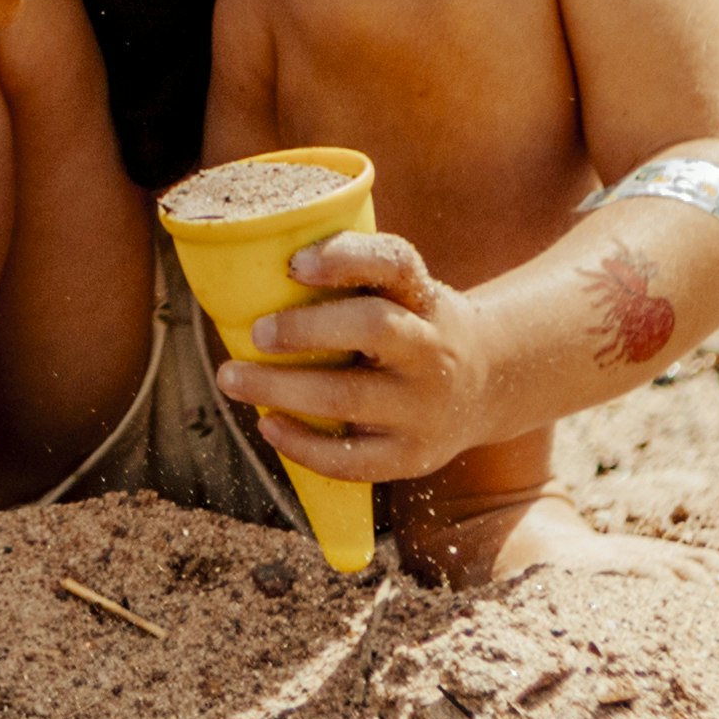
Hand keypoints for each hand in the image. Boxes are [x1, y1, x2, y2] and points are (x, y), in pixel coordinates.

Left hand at [221, 227, 497, 486]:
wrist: (486, 384)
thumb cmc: (411, 327)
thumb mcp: (402, 291)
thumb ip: (350, 279)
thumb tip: (252, 273)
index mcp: (424, 296)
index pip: (395, 262)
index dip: (345, 257)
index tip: (294, 264)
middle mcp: (433, 346)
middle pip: (372, 328)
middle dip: (304, 330)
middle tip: (255, 333)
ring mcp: (426, 405)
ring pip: (350, 398)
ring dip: (281, 389)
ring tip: (232, 379)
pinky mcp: (416, 456)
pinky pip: (353, 460)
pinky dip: (303, 446)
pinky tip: (269, 426)